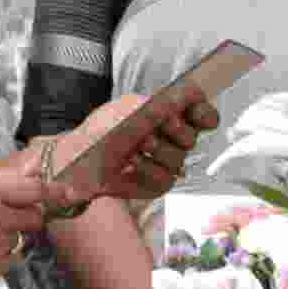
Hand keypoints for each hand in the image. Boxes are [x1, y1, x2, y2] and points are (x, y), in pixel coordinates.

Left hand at [62, 92, 220, 202]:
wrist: (82, 152)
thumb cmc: (106, 126)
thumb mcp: (128, 106)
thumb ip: (154, 104)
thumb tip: (174, 104)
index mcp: (174, 117)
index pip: (204, 116)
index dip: (206, 114)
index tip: (196, 113)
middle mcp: (174, 141)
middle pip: (192, 137)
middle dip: (177, 130)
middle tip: (162, 125)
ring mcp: (166, 164)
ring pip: (178, 159)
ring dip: (159, 149)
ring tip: (138, 144)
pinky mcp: (157, 184)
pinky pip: (164, 178)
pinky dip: (147, 168)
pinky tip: (132, 162)